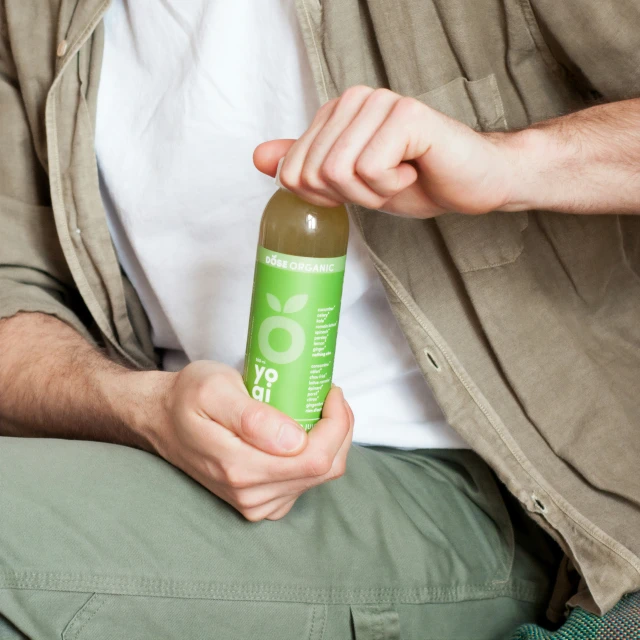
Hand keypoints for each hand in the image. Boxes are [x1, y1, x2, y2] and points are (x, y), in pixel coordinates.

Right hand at [145, 361, 353, 520]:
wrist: (162, 419)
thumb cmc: (187, 397)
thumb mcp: (214, 391)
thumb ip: (252, 418)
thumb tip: (295, 441)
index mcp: (241, 469)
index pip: (317, 458)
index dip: (337, 423)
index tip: (330, 391)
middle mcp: (252, 496)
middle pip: (325, 469)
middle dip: (338, 428)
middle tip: (326, 394)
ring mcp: (257, 504)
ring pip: (320, 476)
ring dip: (329, 440)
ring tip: (313, 407)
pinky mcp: (261, 502)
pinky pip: (306, 481)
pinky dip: (315, 453)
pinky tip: (303, 429)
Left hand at [254, 85, 520, 216]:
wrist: (470, 184)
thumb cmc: (415, 182)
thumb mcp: (349, 184)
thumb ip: (305, 167)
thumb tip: (259, 158)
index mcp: (334, 114)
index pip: (293, 171)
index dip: (325, 197)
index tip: (362, 187)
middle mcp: (353, 100)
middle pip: (313, 174)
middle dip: (350, 196)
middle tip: (387, 182)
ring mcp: (378, 103)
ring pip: (338, 172)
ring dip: (372, 193)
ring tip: (401, 175)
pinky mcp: (404, 114)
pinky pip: (369, 170)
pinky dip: (392, 186)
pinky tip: (414, 170)